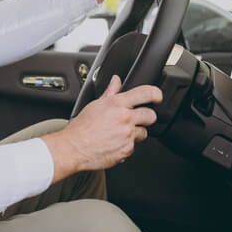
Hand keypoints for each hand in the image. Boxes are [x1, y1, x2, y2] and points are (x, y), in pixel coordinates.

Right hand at [42, 75, 161, 182]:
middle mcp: (125, 119)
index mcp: (117, 104)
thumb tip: (116, 81)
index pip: (145, 93)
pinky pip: (134, 147)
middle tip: (137, 119)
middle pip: (150, 115)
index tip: (157, 97)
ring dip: (136, 133)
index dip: (156, 94)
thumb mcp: (95, 105)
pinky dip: (127, 146)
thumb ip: (110, 92)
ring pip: (144, 133)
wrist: (74, 148)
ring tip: (120, 133)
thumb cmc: (82, 127)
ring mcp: (127, 135)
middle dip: (146, 117)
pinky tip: (115, 143)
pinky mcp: (127, 150)